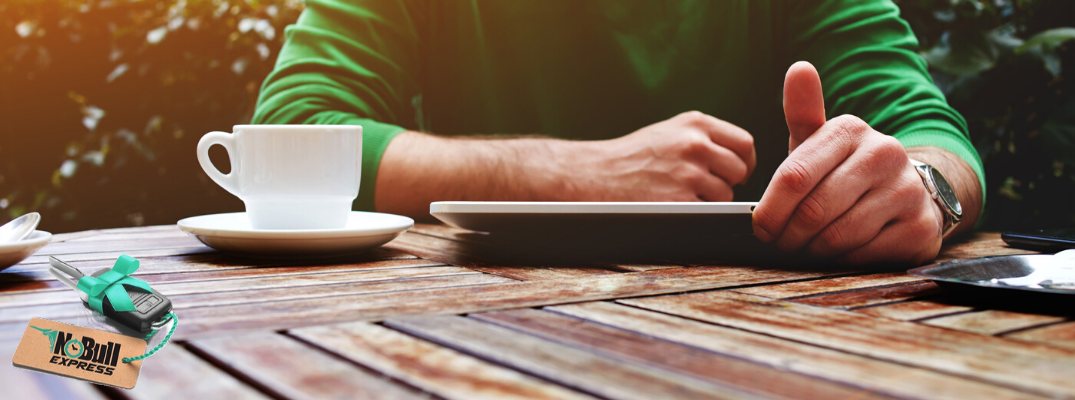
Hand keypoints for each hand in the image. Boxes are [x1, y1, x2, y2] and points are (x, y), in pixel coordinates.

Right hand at [572, 111, 755, 201]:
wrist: (598, 172)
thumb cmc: (635, 154)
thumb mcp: (671, 130)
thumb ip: (705, 136)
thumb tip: (740, 157)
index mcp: (695, 123)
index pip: (744, 143)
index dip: (744, 161)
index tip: (734, 171)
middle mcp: (694, 144)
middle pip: (739, 169)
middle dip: (728, 181)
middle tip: (707, 185)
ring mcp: (688, 173)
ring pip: (725, 194)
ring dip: (711, 199)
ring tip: (684, 192)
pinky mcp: (680, 200)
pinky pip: (708, 211)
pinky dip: (697, 212)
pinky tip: (677, 203)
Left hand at [751, 62, 943, 264]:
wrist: (907, 191)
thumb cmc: (845, 169)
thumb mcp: (820, 140)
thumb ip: (803, 109)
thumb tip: (799, 68)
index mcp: (851, 129)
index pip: (793, 177)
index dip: (770, 210)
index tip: (760, 227)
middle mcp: (885, 153)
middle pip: (813, 210)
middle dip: (788, 235)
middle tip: (780, 243)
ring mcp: (907, 191)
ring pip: (837, 236)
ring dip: (812, 249)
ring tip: (806, 246)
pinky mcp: (919, 227)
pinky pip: (863, 255)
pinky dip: (842, 260)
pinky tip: (839, 251)